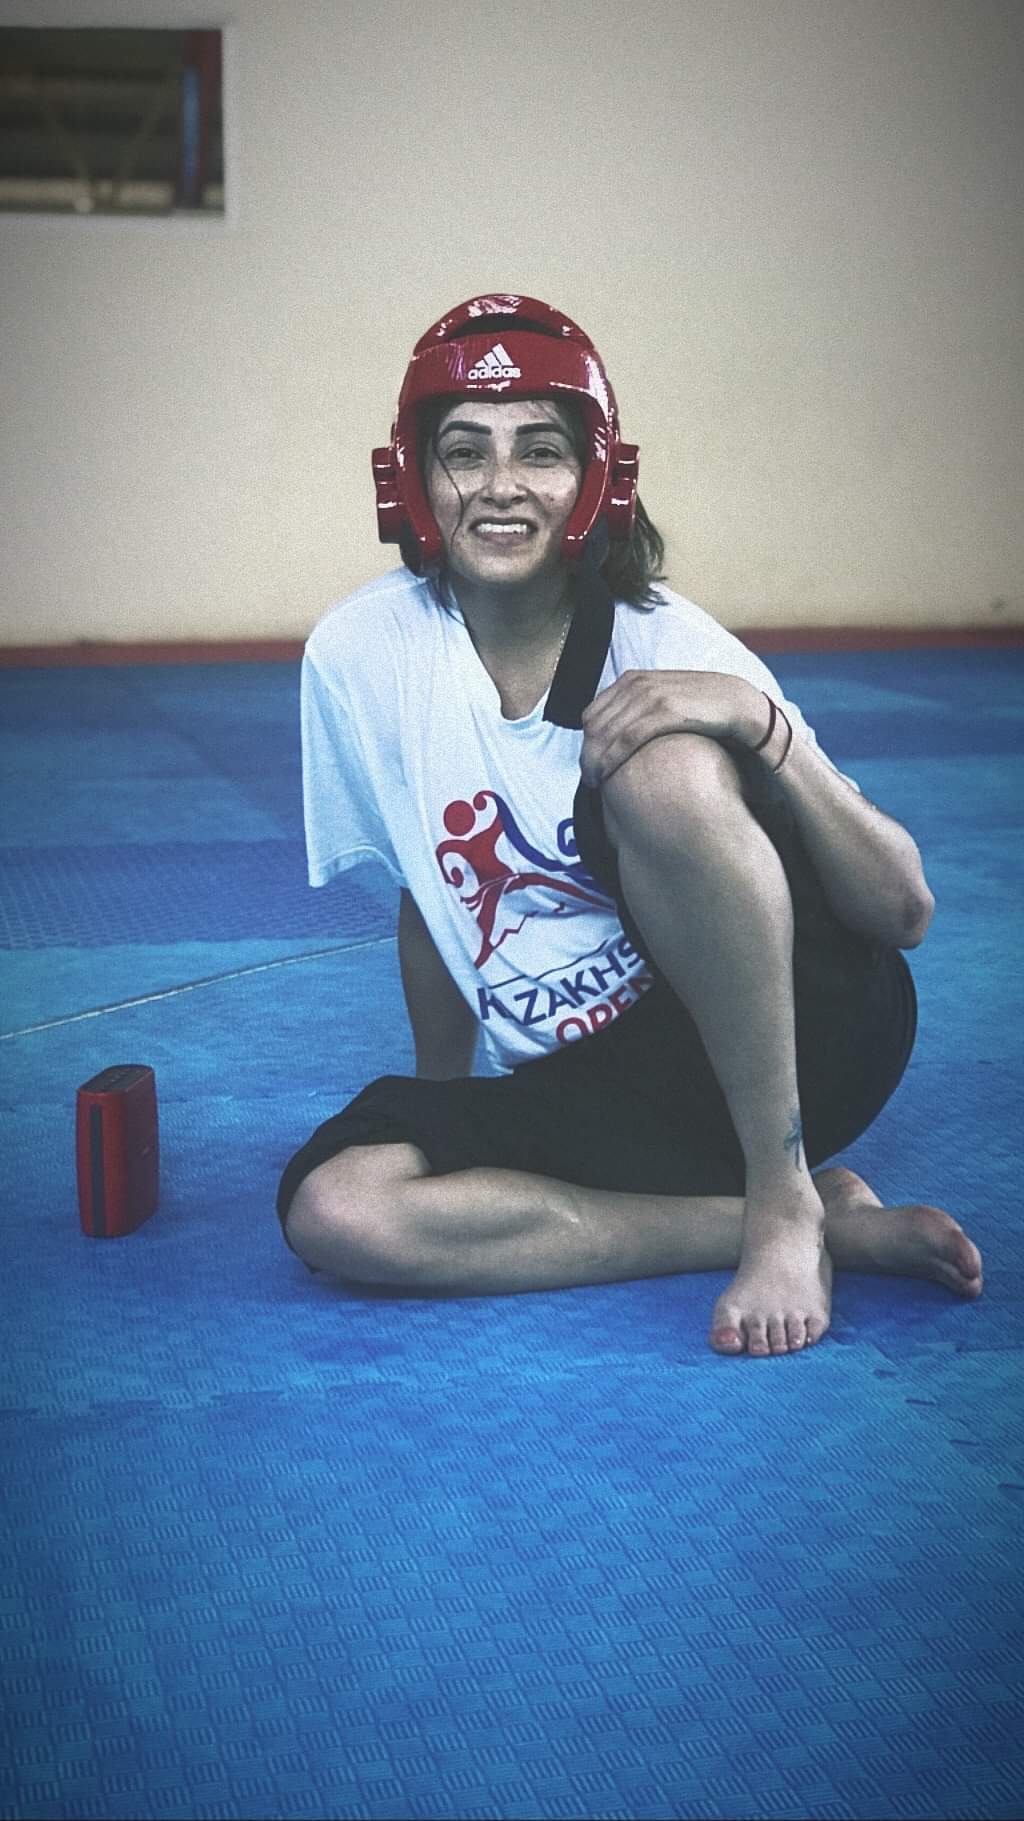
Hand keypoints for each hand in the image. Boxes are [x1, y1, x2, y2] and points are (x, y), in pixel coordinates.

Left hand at [579, 669, 763, 787]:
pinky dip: (611, 759)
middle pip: (594, 726)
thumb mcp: (665, 701)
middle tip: (589, 780)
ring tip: (595, 783)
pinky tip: (607, 776)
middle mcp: (636, 684)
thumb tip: (616, 732)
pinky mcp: (666, 710)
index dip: (586, 742)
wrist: (738, 703)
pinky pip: (627, 738)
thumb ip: (640, 710)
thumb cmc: (701, 709)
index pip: (591, 713)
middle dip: (587, 755)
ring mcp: (650, 695)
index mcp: (632, 679)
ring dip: (594, 761)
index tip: (589, 765)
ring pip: (606, 733)